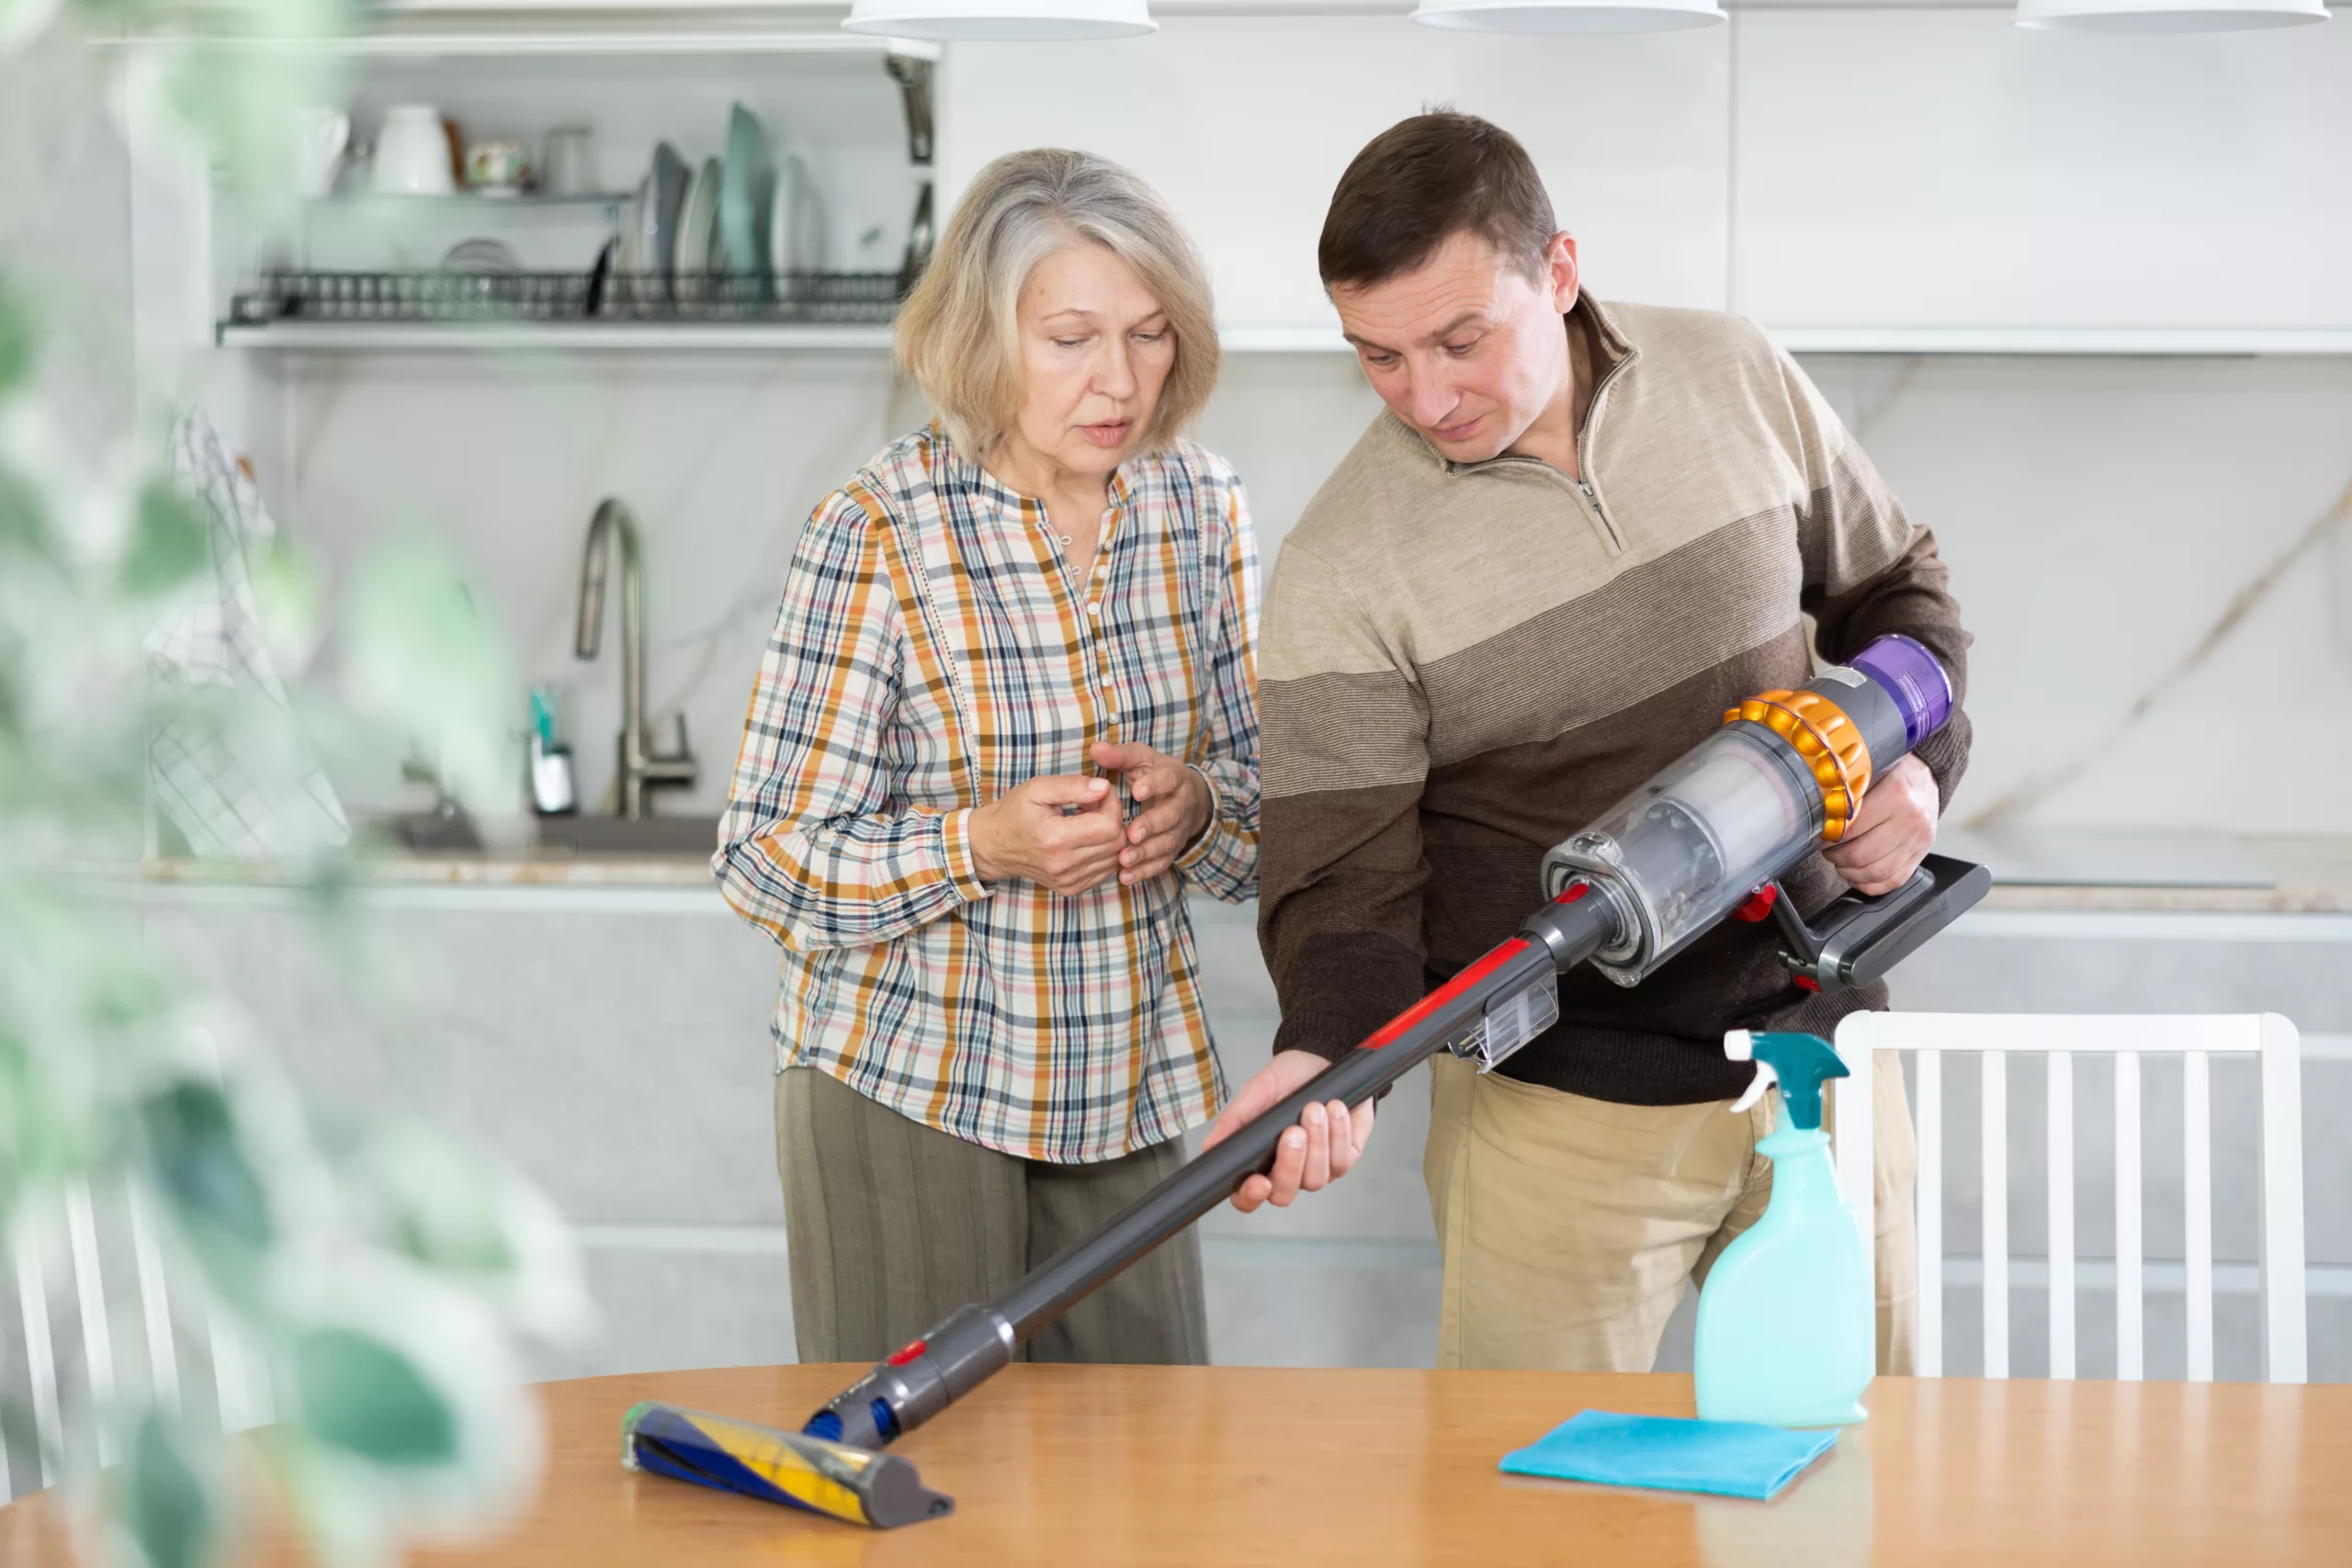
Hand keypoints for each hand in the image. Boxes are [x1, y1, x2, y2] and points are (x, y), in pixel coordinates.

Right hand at [967, 774, 1123, 894]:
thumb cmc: (1014, 812)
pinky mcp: (1070, 888)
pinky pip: (1105, 870)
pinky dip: (1103, 853)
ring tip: (1088, 823)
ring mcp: (1068, 881)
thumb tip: (1104, 787)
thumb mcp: (1038, 788)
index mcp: (1056, 838)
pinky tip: (1086, 840)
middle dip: (1113, 819)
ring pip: (1114, 858)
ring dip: (1109, 837)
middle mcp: (1064, 864)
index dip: (1112, 805)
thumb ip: (1073, 786)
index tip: (1100, 795)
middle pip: (1116, 843)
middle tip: (1094, 806)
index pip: (1110, 825)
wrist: (993, 846)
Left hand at [1091, 742, 1211, 886]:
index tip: (1137, 791)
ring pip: (1167, 843)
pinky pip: (1162, 862)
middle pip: (1171, 816)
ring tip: (1124, 859)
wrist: (1189, 797)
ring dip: (1146, 853)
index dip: (1155, 785)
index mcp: (1174, 778)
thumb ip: (1120, 755)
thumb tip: (1096, 748)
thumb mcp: (1142, 759)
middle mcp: (1181, 805)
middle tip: (1131, 834)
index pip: (1168, 780)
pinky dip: (1145, 871)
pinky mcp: (1172, 849)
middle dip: (1152, 826)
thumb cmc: (1156, 774)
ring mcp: (1179, 830)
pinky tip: (1126, 876)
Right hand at [1200, 1049, 1374, 1212]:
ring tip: (1314, 1108)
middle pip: (1284, 1194)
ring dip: (1317, 1142)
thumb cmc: (1285, 1080)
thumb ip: (1234, 1120)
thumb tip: (1211, 1146)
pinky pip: (1341, 1161)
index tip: (1258, 1182)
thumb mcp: (1255, 1094)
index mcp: (1258, 1162)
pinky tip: (1334, 1108)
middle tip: (1292, 1130)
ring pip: (1316, 1179)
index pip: (1247, 1197)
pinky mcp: (1344, 1158)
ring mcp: (1316, 1169)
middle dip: (1290, 1164)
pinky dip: (1338, 1133)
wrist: (1320, 1059)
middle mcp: (1287, 1173)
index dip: (1251, 1197)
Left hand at [1824, 753, 1938, 895]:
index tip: (1817, 836)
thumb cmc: (1894, 771)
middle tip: (1826, 850)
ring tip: (1839, 862)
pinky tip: (1857, 876)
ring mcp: (1918, 840)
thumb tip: (1817, 813)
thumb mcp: (1871, 769)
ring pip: (1876, 873)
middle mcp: (1909, 820)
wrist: (1927, 774)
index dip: (1828, 838)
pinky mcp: (1922, 853)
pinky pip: (1895, 880)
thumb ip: (1848, 791)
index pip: (1850, 829)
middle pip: (1861, 855)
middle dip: (1836, 857)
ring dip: (1850, 873)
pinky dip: (1871, 885)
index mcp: (1895, 794)